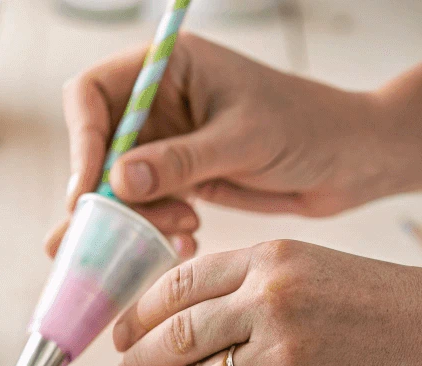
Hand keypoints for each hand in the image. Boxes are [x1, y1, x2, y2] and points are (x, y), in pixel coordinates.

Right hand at [47, 35, 421, 259]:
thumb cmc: (306, 128)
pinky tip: (187, 236)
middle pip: (93, 148)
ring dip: (134, 218)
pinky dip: (153, 230)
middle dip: (102, 194)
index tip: (89, 190)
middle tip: (116, 231)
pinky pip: (139, 209)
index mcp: (168, 68)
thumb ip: (180, 160)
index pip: (90, 95)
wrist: (345, 162)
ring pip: (113, 187)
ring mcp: (161, 143)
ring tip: (181, 227)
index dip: (81, 141)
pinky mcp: (172, 179)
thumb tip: (117, 180)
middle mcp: (155, 103)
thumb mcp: (242, 140)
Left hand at [113, 240, 421, 365]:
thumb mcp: (312, 268)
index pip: (179, 284)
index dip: (139, 314)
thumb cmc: (377, 302)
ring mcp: (288, 351)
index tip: (121, 336)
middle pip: (176, 336)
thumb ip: (250, 286)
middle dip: (137, 363)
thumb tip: (182, 324)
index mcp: (271, 258)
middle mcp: (272, 299)